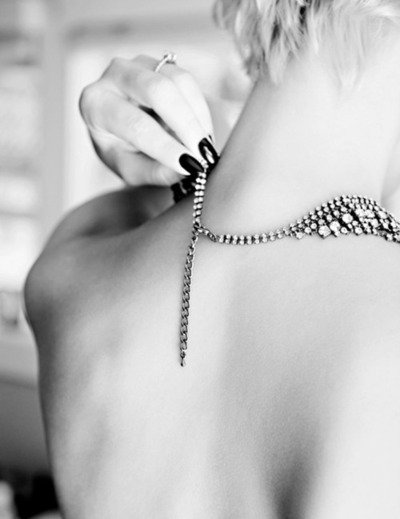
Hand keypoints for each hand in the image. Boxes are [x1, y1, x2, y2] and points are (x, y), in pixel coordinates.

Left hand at [79, 54, 218, 186]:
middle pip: (156, 91)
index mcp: (96, 104)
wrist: (126, 133)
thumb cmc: (124, 153)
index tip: (190, 164)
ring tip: (205, 147)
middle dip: (185, 124)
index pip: (135, 123)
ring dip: (196, 116)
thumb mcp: (133, 171)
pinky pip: (188, 81)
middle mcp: (113, 75)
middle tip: (204, 153)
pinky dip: (200, 109)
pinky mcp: (162, 63)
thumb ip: (156, 172)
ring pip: (177, 81)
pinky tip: (204, 133)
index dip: (165, 145)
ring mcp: (140, 63)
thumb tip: (187, 168)